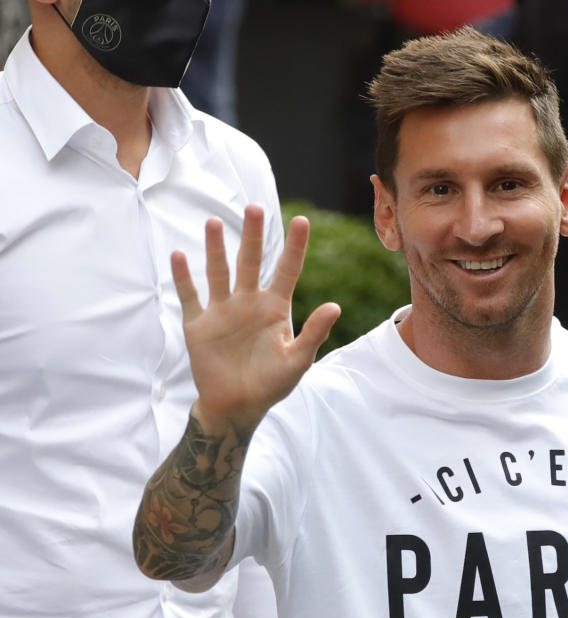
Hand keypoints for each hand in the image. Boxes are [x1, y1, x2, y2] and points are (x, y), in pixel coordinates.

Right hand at [172, 204, 340, 429]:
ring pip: (218, 273)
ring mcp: (222, 311)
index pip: (287, 270)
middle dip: (252, 236)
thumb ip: (314, 333)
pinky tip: (179, 255)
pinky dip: (184, 278)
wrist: (237, 407)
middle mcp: (248, 302)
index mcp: (275, 308)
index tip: (302, 220)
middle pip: (250, 262)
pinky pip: (191, 297)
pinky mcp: (199, 325)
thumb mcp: (298, 360)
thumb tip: (335, 306)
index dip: (295, 246)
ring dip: (216, 249)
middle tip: (254, 208)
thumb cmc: (272, 384)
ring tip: (214, 223)